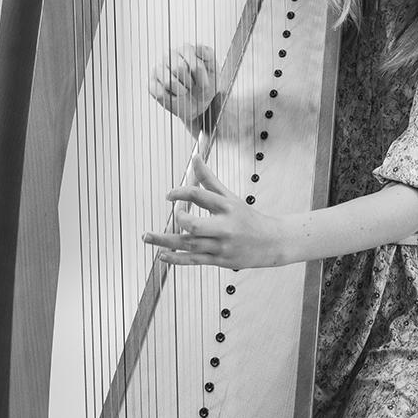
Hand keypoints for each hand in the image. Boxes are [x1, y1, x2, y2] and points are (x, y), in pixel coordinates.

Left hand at [142, 155, 285, 268]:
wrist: (270, 242)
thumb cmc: (246, 217)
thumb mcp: (229, 196)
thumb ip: (209, 179)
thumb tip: (195, 156)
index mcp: (226, 207)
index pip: (199, 195)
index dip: (181, 192)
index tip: (169, 196)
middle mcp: (223, 227)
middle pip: (193, 225)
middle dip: (177, 220)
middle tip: (172, 214)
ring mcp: (220, 246)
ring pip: (189, 245)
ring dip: (165, 241)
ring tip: (147, 237)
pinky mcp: (218, 261)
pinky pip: (193, 261)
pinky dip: (176, 259)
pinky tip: (161, 255)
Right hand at [148, 44, 217, 124]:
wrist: (200, 103)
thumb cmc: (206, 83)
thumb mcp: (213, 69)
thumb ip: (208, 54)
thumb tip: (198, 45)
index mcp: (185, 49)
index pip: (190, 58)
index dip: (198, 73)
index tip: (204, 79)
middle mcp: (169, 56)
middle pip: (178, 68)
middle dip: (190, 81)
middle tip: (192, 84)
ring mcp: (159, 69)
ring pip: (169, 81)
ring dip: (180, 90)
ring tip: (184, 90)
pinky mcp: (152, 83)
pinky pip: (158, 91)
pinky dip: (170, 97)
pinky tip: (174, 96)